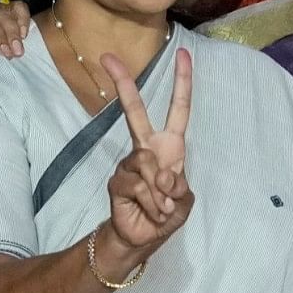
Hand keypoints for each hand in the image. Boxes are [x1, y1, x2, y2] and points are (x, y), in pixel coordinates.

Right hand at [92, 50, 198, 274]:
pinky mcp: (117, 181)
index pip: (179, 109)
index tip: (184, 54)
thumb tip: (162, 176)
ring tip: (162, 207)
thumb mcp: (184, 201)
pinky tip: (151, 212)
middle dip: (123, 84)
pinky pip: (138, 185)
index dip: (183, 82)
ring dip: (160, 193)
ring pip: (145, 162)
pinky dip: (151, 202)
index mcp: (170, 146)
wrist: (143, 238)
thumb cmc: (166, 213)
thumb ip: (178, 187)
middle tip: (108, 57)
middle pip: (135, 111)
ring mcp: (129, 163)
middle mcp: (147, 148)